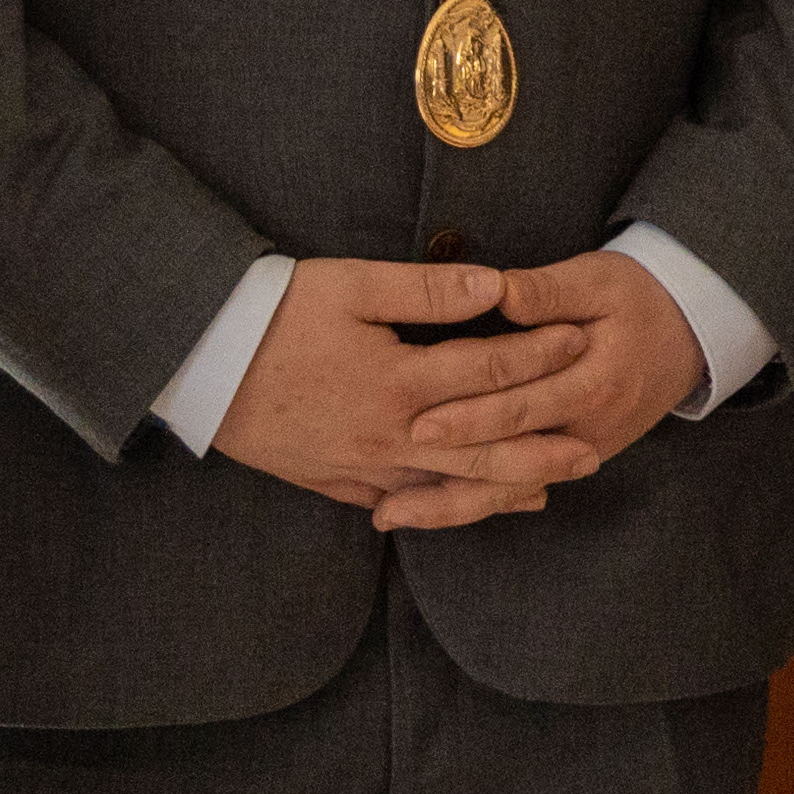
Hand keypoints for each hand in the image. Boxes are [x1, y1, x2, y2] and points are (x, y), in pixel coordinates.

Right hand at [210, 258, 610, 525]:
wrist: (201, 364)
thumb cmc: (274, 314)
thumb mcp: (349, 285)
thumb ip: (426, 290)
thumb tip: (496, 286)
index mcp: (399, 381)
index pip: (488, 370)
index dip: (539, 355)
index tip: (580, 341)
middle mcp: (390, 434)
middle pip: (483, 447)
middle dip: (542, 449)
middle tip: (592, 449)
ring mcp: (363, 466)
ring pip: (447, 486)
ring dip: (501, 489)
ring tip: (549, 490)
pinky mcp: (335, 480)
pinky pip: (402, 504)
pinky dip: (441, 507)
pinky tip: (462, 505)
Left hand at [390, 251, 712, 529]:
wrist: (691, 333)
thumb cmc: (637, 297)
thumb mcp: (599, 279)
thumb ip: (548, 290)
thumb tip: (498, 292)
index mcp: (594, 382)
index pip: (522, 405)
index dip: (470, 416)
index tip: (419, 422)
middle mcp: (588, 429)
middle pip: (508, 458)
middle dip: (446, 472)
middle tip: (388, 483)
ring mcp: (582, 450)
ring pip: (511, 489)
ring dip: (451, 505)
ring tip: (390, 515)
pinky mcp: (573, 457)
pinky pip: (521, 487)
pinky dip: (476, 502)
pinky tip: (429, 510)